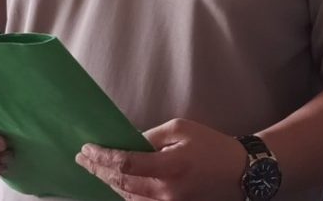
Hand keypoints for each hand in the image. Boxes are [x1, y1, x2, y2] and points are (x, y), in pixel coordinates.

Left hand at [76, 118, 243, 200]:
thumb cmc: (212, 146)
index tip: (87, 149)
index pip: (126, 164)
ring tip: (94, 169)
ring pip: (128, 197)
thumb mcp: (181, 129)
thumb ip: (151, 137)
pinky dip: (124, 193)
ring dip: (108, 183)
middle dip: (98, 170)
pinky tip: (115, 182)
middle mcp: (167, 191)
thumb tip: (127, 143)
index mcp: (171, 166)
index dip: (103, 157)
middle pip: (122, 183)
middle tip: (82, 159)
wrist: (240, 172)